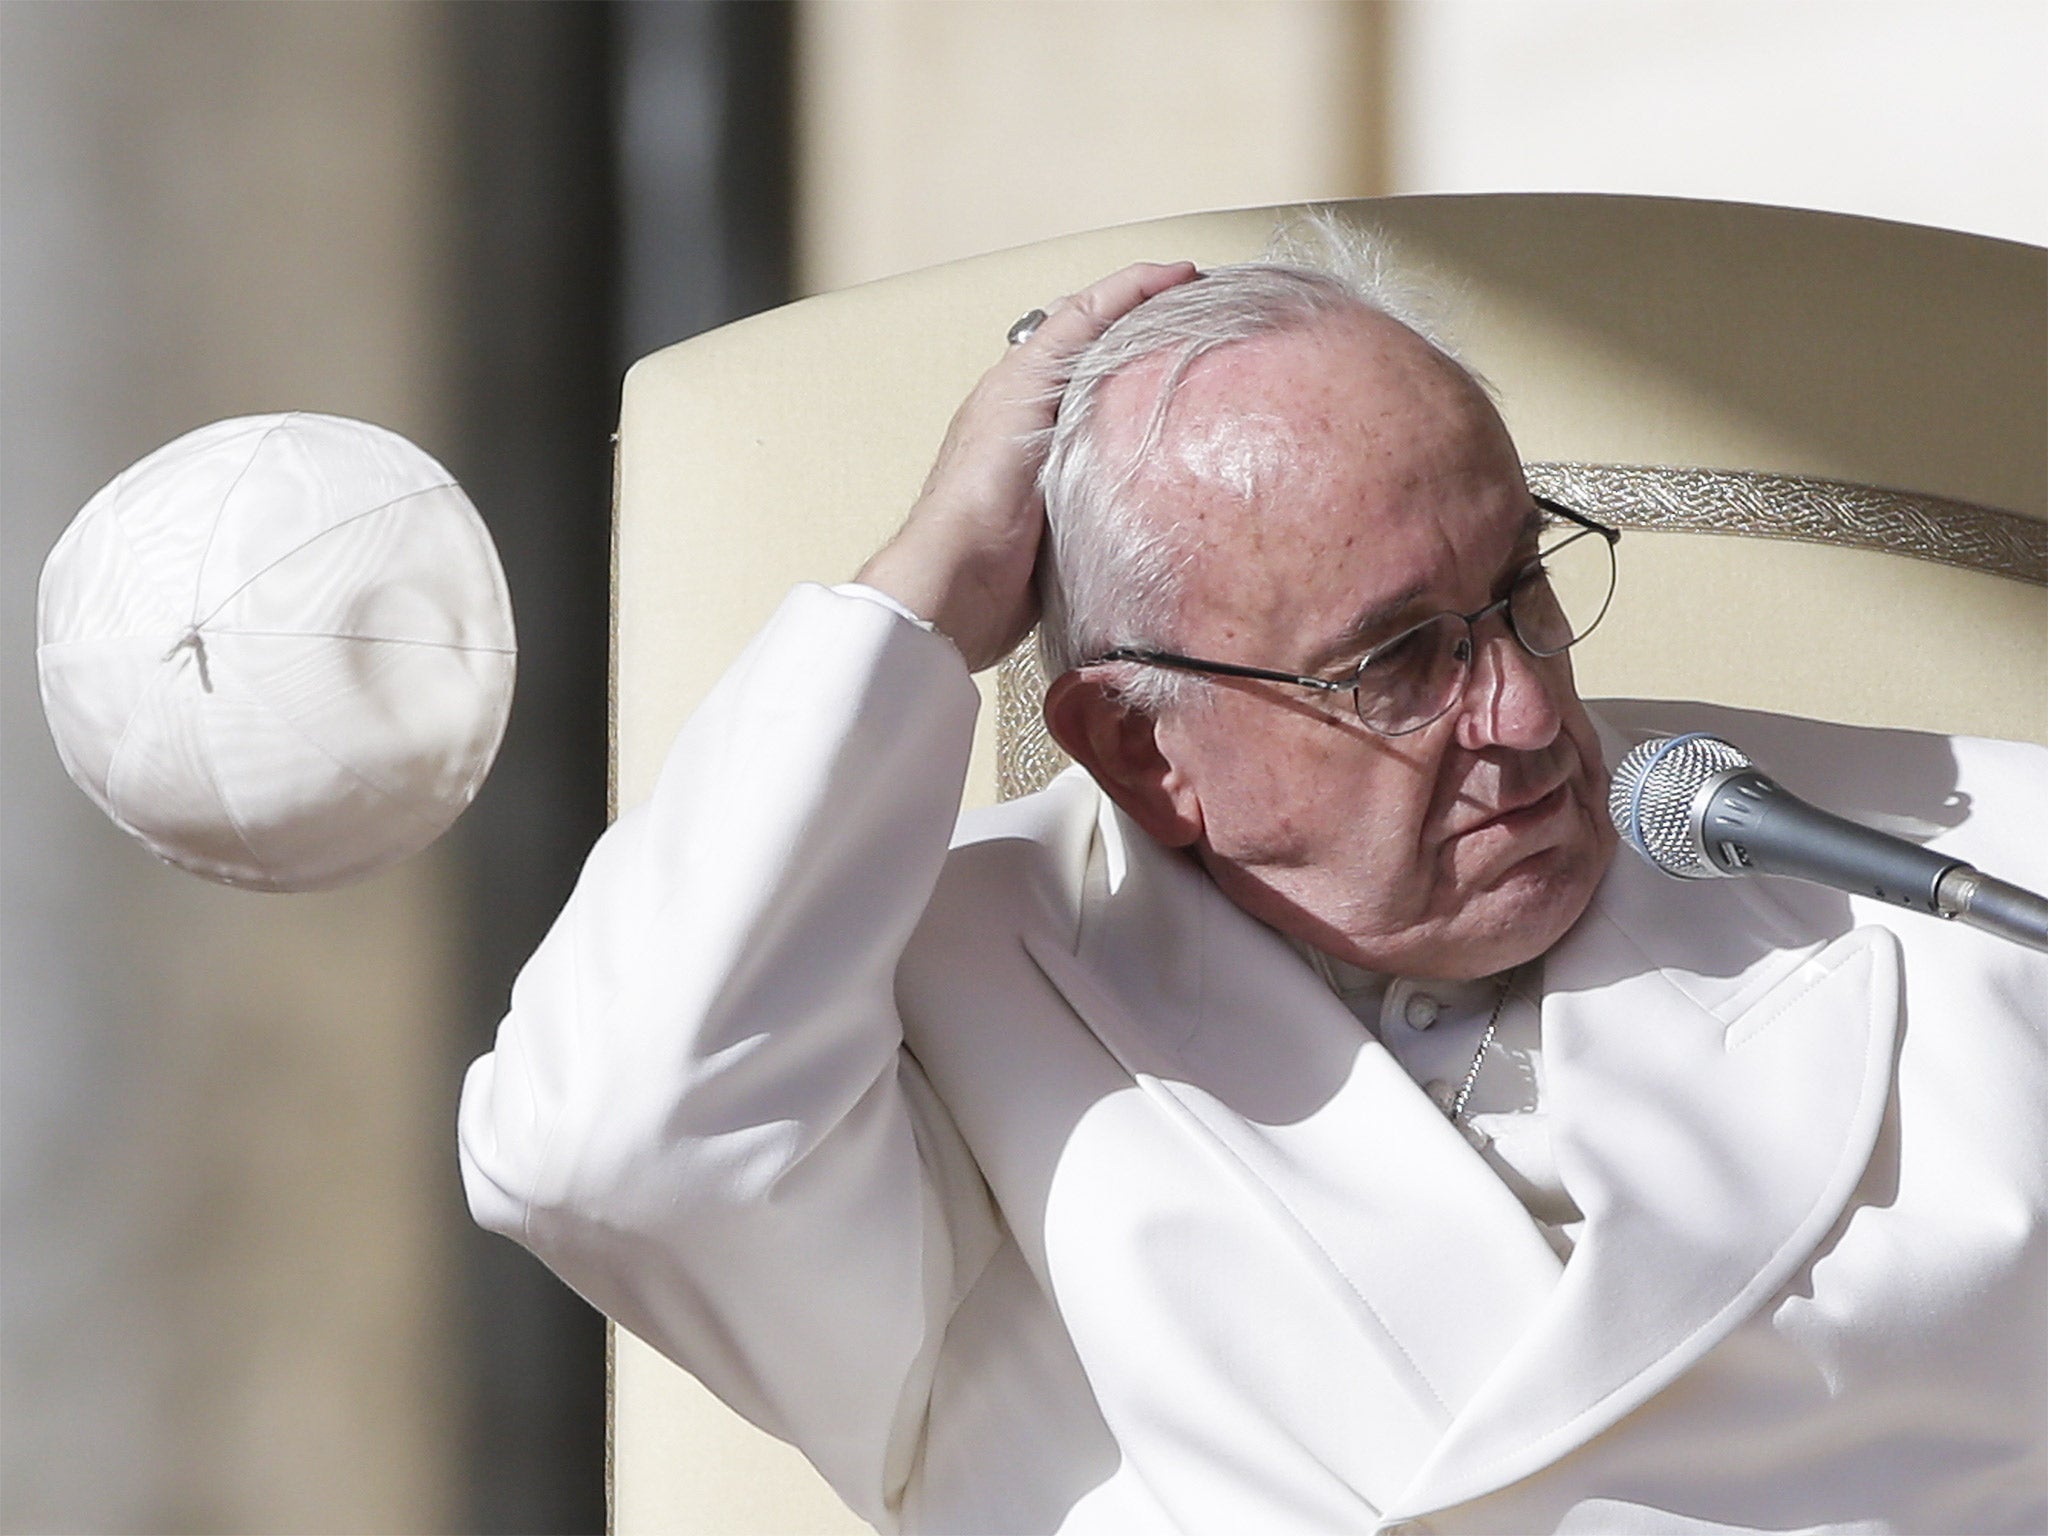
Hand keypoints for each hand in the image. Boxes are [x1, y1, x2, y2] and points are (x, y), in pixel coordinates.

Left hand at [857, 260, 1200, 671]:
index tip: (1188, 275)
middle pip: (1101, 356)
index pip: (1085, 315)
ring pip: (1113, 408)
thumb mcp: (1022, 397)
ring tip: (1203, 372)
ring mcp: (1056, 465)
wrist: (962, 586)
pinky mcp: (1072, 511)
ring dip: (1153, 385)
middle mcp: (1038, 416)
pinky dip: (1150, 446)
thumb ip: (1062, 346)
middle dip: (1149, 328)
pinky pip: (1118, 464)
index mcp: (1021, 381)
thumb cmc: (981, 493)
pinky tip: (1179, 450)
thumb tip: (1110, 300)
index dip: (1135, 288)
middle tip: (1205, 316)